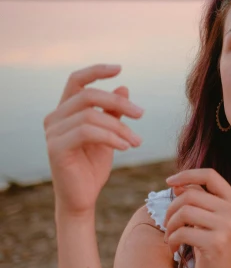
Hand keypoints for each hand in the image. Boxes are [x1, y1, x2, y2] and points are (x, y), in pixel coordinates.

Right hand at [44, 64, 143, 216]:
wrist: (81, 199)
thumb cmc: (92, 167)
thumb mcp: (109, 135)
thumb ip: (113, 113)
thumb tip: (123, 87)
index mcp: (64, 111)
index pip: (76, 81)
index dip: (96, 71)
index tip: (119, 68)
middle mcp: (54, 118)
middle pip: (88, 95)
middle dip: (118, 102)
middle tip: (141, 114)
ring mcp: (52, 133)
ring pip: (91, 115)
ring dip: (119, 127)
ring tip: (136, 141)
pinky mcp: (56, 148)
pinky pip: (87, 132)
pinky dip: (111, 137)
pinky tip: (125, 147)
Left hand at [163, 168, 230, 267]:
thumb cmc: (211, 245)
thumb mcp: (206, 219)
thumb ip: (196, 200)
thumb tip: (176, 184)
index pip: (210, 175)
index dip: (187, 174)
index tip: (169, 182)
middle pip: (191, 195)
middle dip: (172, 208)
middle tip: (167, 223)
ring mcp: (227, 227)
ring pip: (184, 212)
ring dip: (170, 225)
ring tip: (170, 236)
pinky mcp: (216, 243)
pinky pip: (182, 232)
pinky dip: (172, 239)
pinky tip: (174, 248)